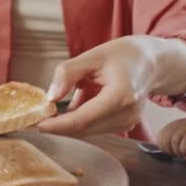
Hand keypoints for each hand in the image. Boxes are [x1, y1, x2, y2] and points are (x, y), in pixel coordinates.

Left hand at [37, 37, 156, 136]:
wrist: (151, 61)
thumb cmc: (123, 55)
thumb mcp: (92, 56)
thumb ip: (67, 74)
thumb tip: (50, 97)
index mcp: (121, 97)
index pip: (81, 120)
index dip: (56, 125)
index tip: (34, 123)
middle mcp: (126, 115)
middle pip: (82, 129)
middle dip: (57, 124)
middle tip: (36, 113)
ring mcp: (127, 123)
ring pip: (87, 130)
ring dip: (70, 118)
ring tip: (75, 90)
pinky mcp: (124, 126)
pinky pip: (94, 127)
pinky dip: (82, 116)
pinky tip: (86, 95)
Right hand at [157, 118, 185, 167]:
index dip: (185, 149)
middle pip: (175, 137)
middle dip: (176, 150)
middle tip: (183, 155)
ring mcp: (182, 121)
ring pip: (165, 135)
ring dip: (168, 147)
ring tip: (177, 151)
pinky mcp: (173, 123)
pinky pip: (161, 134)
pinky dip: (162, 143)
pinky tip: (171, 147)